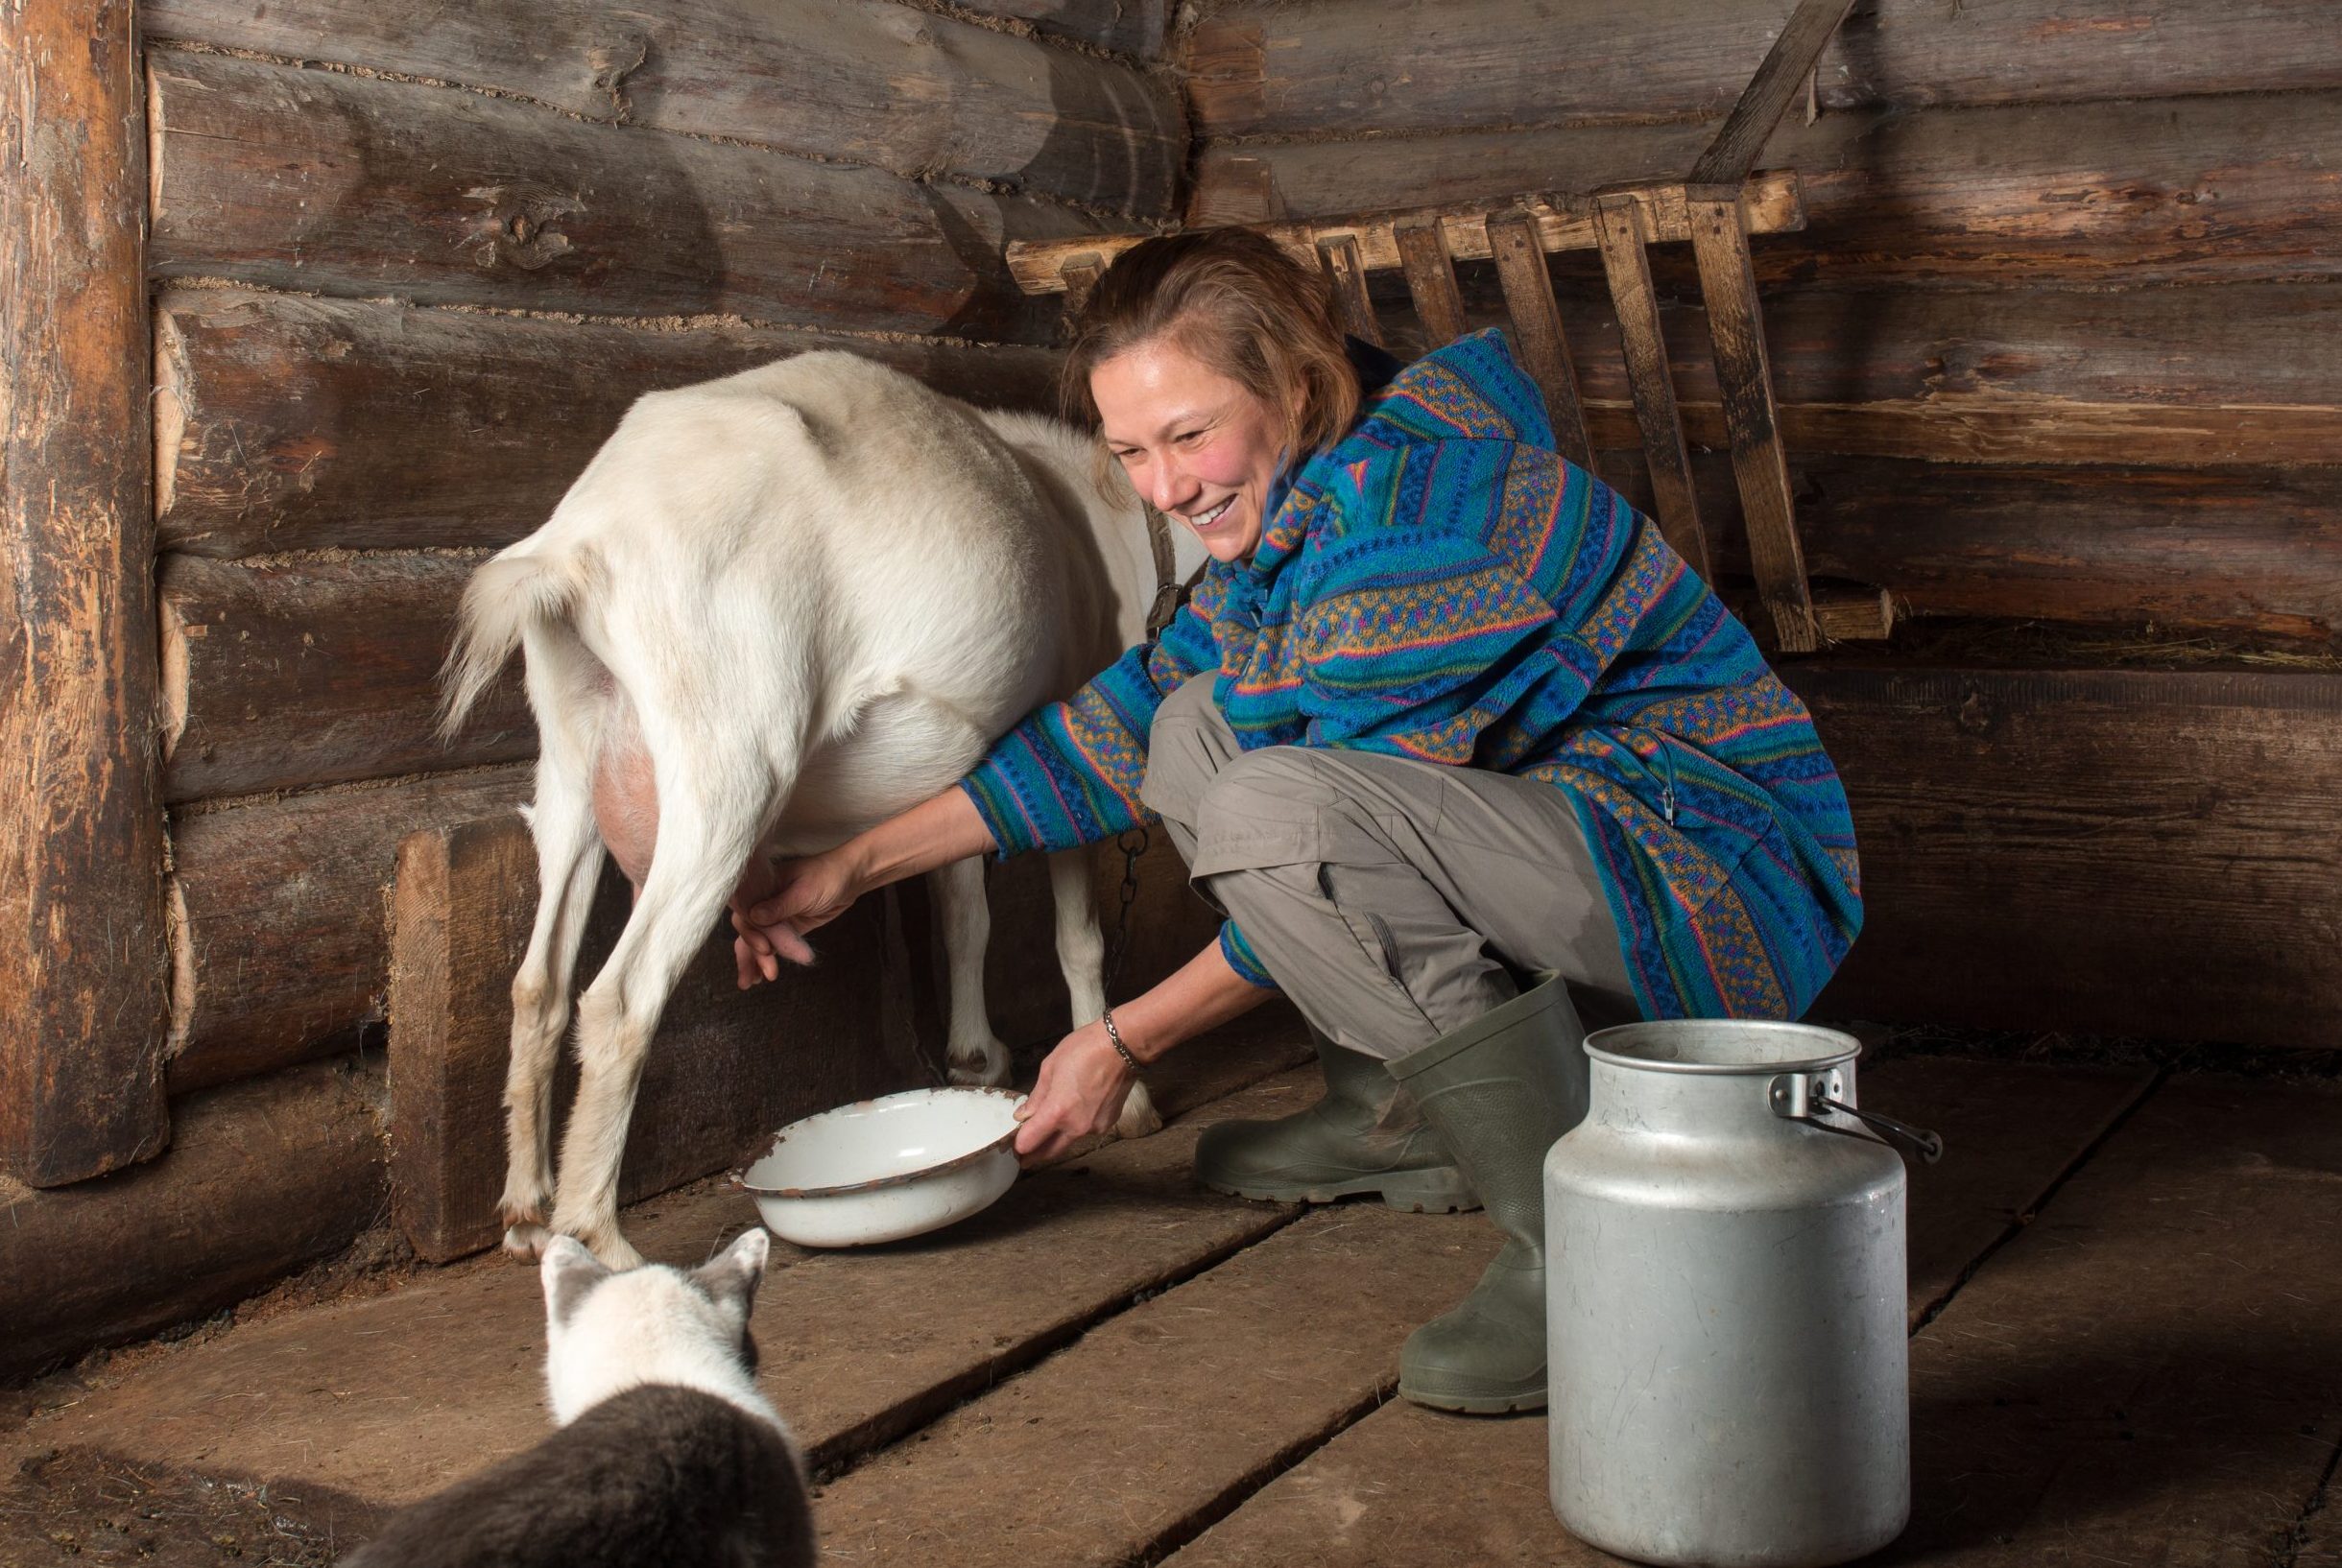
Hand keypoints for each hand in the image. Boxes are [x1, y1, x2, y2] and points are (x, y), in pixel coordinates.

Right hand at [730, 849, 862, 987]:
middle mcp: (763, 899)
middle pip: (748, 928)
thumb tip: (753, 917)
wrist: (851, 877)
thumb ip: (780, 906)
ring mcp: (775, 914)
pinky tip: (761, 974)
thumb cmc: (828, 875)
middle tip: (760, 976)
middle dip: (751, 953)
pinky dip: (768, 957)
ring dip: (753, 960)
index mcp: (762, 884)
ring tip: (749, 983)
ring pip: (758, 939)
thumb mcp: (804, 891)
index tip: (765, 948)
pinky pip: (774, 943)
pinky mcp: (787, 926)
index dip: (751, 931)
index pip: (745, 910)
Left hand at [1012, 1021, 1136, 1164]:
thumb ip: (1036, 1097)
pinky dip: (1078, 1125)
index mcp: (1057, 1112)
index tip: (1014, 1144)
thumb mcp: (1050, 1068)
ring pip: (1069, 1140)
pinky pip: (1086, 1130)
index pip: (1029, 1142)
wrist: (1123, 1046)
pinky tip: (1078, 1108)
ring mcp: (1094, 1127)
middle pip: (1049, 1152)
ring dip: (1058, 1138)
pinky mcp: (1108, 1123)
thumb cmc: (1084, 1050)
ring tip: (1051, 1126)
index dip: (1018, 1145)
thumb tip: (1024, 1114)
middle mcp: (1076, 1126)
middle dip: (1035, 1155)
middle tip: (1024, 1158)